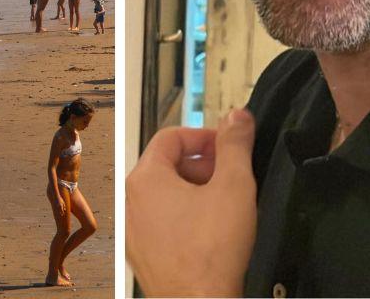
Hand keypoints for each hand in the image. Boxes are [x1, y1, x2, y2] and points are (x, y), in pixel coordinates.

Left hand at [125, 108, 257, 296]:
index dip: (205, 136)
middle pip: (167, 164)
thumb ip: (236, 146)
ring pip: (166, 195)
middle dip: (203, 164)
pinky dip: (187, 217)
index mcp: (145, 178)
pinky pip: (163, 222)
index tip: (228, 145)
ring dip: (196, 191)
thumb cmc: (210, 253)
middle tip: (232, 175)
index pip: (171, 136)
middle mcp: (131, 201)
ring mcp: (135, 229)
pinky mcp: (144, 252)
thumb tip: (238, 117)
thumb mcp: (234, 186)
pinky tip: (212, 231)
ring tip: (226, 204)